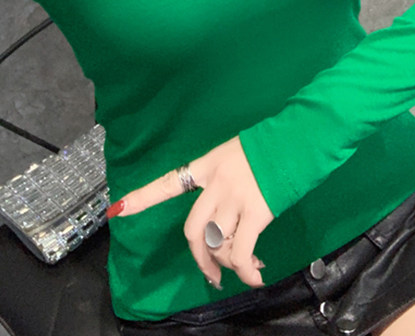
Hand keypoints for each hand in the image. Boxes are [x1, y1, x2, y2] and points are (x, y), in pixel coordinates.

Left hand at [108, 135, 273, 289]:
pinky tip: (255, 276)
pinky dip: (246, 270)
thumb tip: (230, 217)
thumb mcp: (237, 154)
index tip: (118, 210)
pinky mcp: (256, 211)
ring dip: (228, 263)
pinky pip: (241, 251)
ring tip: (245, 267)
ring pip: (216, 243)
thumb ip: (225, 182)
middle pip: (193, 230)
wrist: (296, 137)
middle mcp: (215, 183)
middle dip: (201, 258)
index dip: (143, 198)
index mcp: (207, 165)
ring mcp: (234, 197)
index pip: (168, 183)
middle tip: (212, 274)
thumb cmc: (272, 143)